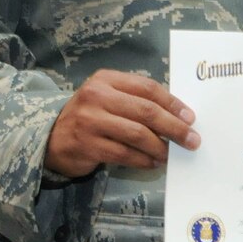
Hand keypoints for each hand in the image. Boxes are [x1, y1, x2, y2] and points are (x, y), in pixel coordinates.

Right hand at [43, 69, 197, 176]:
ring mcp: (90, 120)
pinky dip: (144, 160)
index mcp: (106, 79)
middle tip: (191, 139)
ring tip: (171, 154)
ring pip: (137, 134)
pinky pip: (124, 154)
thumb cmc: (90, 117)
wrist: (51, 138)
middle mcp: (96, 96)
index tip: (190, 117)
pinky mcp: (86, 144)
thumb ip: (136, 101)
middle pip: (146, 111)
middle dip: (173, 127)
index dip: (173, 103)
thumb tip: (178, 116)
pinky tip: (153, 163)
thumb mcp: (109, 99)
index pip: (147, 88)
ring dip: (160, 147)